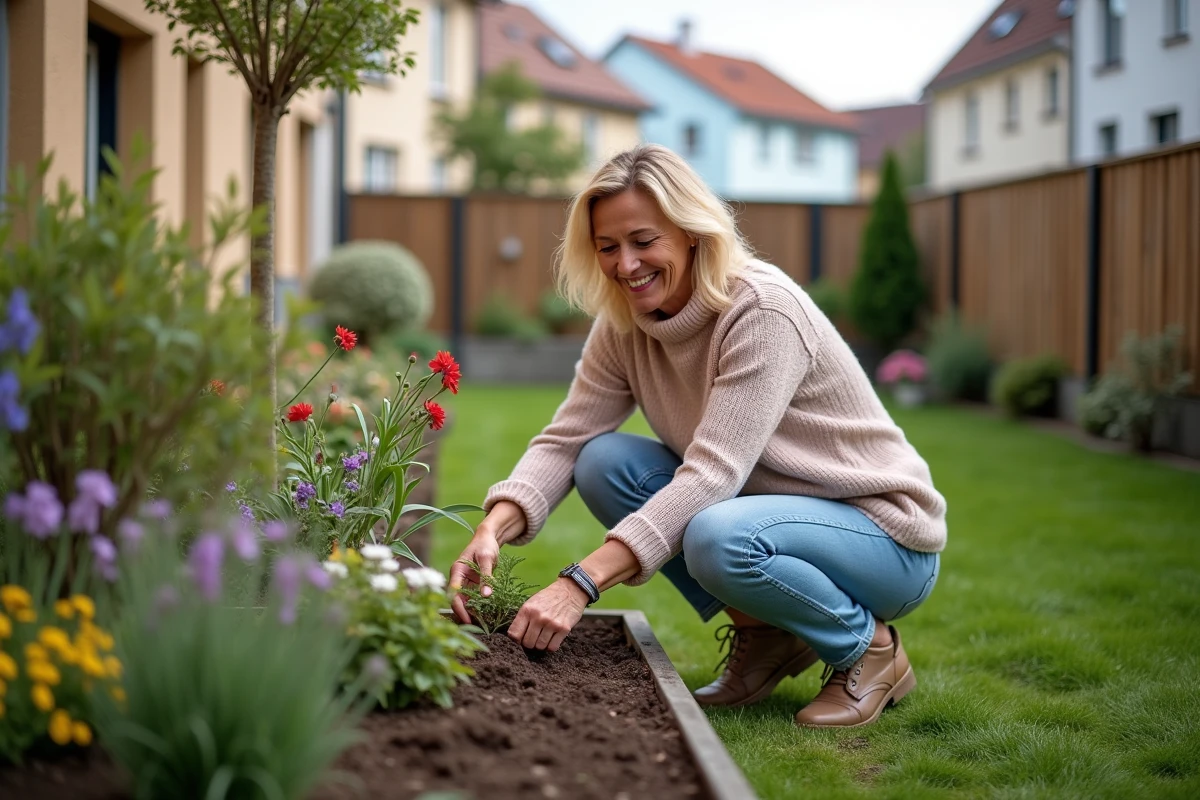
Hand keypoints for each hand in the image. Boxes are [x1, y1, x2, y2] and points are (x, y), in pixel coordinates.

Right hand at [448, 502, 524, 624]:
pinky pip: (474, 598)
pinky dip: (479, 606)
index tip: (467, 620)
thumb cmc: (486, 545)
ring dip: (472, 612)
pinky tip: (486, 615)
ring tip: (483, 624)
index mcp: (457, 571)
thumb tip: (486, 596)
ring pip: (466, 601)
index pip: (453, 593)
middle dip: (464, 614)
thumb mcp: (487, 559)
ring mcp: (465, 582)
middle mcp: (458, 578)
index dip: (459, 608)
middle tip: (476, 627)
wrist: (489, 538)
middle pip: (458, 600)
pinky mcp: (473, 584)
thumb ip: (486, 577)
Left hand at [508, 578, 587, 651]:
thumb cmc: (548, 597)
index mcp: (527, 610)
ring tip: (544, 635)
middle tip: (535, 636)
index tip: (521, 638)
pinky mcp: (564, 629)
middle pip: (527, 643)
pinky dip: (551, 645)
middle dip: (530, 642)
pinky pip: (552, 647)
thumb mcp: (532, 602)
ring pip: (540, 647)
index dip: (516, 639)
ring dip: (541, 644)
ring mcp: (551, 623)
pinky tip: (552, 637)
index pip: (514, 634)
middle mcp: (538, 617)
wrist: (570, 590)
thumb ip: (523, 618)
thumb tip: (515, 637)